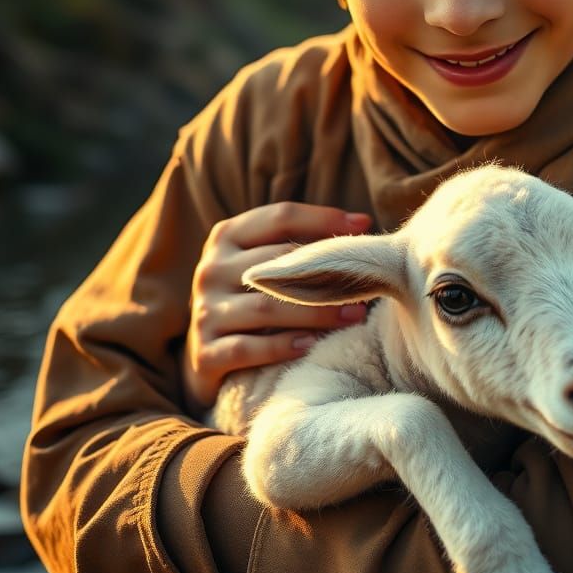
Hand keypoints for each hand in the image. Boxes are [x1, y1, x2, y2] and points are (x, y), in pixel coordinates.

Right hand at [181, 202, 371, 413]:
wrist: (211, 354)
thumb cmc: (253, 297)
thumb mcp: (265, 263)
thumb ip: (301, 242)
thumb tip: (361, 223)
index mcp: (227, 236)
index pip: (280, 217)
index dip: (324, 218)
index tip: (363, 226)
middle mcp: (211, 269)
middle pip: (276, 262)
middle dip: (326, 272)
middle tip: (368, 282)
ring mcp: (204, 311)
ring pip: (265, 308)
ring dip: (316, 313)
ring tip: (354, 315)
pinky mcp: (205, 353)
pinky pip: (247, 348)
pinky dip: (282, 346)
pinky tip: (311, 345)